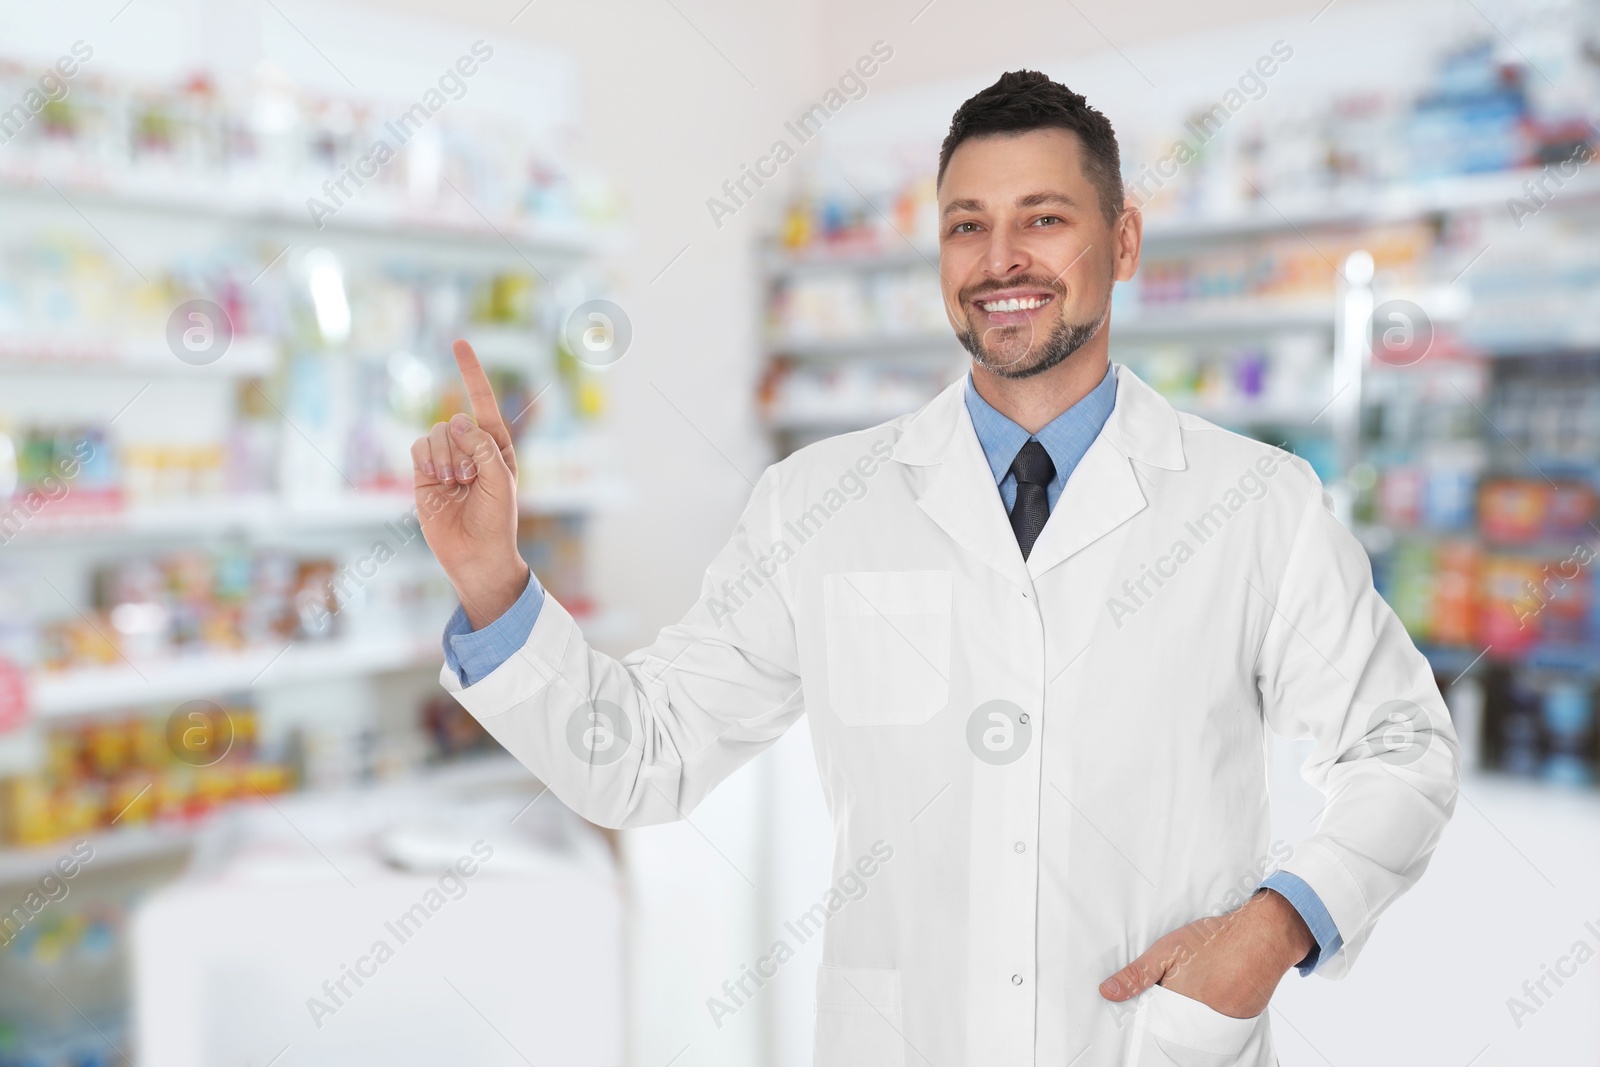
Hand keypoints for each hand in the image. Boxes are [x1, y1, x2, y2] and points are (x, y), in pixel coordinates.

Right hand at [411, 339, 529, 628]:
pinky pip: (418, 446)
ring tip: (455, 487)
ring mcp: (446, 458)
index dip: (470, 372)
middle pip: (456, 422)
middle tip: (470, 482)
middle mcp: (470, 446)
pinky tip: (437, 482)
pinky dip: (427, 461)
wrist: (475, 554)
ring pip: (436, 434)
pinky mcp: (424, 471)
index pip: (482, 400)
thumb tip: (457, 420)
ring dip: (445, 460)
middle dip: (462, 451)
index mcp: (496, 444)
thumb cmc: (497, 519)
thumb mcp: (500, 480)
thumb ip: (482, 447)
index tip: (458, 342)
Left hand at [1099, 889, 1313, 1019]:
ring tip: (1205, 983)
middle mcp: (1204, 1018)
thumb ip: (1137, 974)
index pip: (1158, 1022)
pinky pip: (1225, 1023)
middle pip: (1180, 1025)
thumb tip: (1107, 992)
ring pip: (1202, 1025)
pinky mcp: (1246, 1018)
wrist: (1262, 934)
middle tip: (1187, 985)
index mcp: (1180, 1003)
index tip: (1158, 998)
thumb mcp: (1167, 950)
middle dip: (1177, 1011)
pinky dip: (1219, 1010)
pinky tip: (1221, 987)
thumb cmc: (1212, 939)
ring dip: (1198, 1011)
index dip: (1156, 1009)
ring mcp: (1227, 1020)